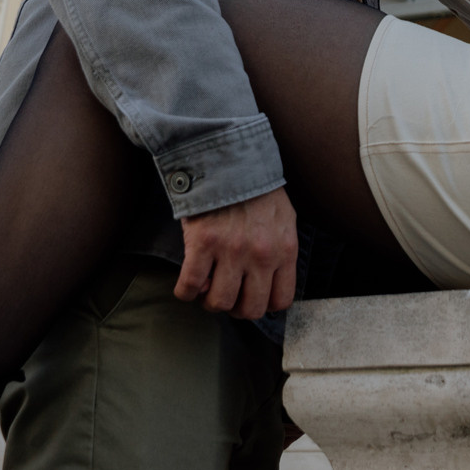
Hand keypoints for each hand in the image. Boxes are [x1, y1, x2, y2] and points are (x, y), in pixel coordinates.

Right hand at [176, 187, 298, 318]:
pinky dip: (185, 292)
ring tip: (206, 289)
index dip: (263, 305)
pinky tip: (186, 286)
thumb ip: (280, 251)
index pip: (280, 300)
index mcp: (285, 250)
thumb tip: (267, 281)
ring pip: (219, 302)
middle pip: (250, 309)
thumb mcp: (283, 219)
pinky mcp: (202, 244)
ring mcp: (231, 251)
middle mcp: (261, 256)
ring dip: (210, 301)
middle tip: (227, 295)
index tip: (251, 297)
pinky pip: (190, 286)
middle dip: (236, 309)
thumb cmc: (256, 190)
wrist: (229, 159)